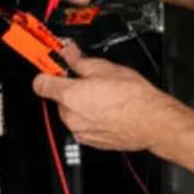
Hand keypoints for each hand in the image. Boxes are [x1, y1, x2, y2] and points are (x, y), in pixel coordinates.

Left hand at [32, 43, 181, 151]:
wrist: (152, 122)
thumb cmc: (134, 97)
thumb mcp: (106, 68)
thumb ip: (80, 61)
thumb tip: (69, 52)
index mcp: (70, 95)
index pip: (40, 83)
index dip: (47, 73)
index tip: (53, 69)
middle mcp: (71, 116)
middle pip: (59, 99)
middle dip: (71, 90)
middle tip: (91, 82)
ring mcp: (80, 131)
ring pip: (72, 113)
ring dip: (81, 106)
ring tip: (104, 98)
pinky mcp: (91, 142)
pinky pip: (83, 127)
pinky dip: (90, 120)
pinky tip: (108, 111)